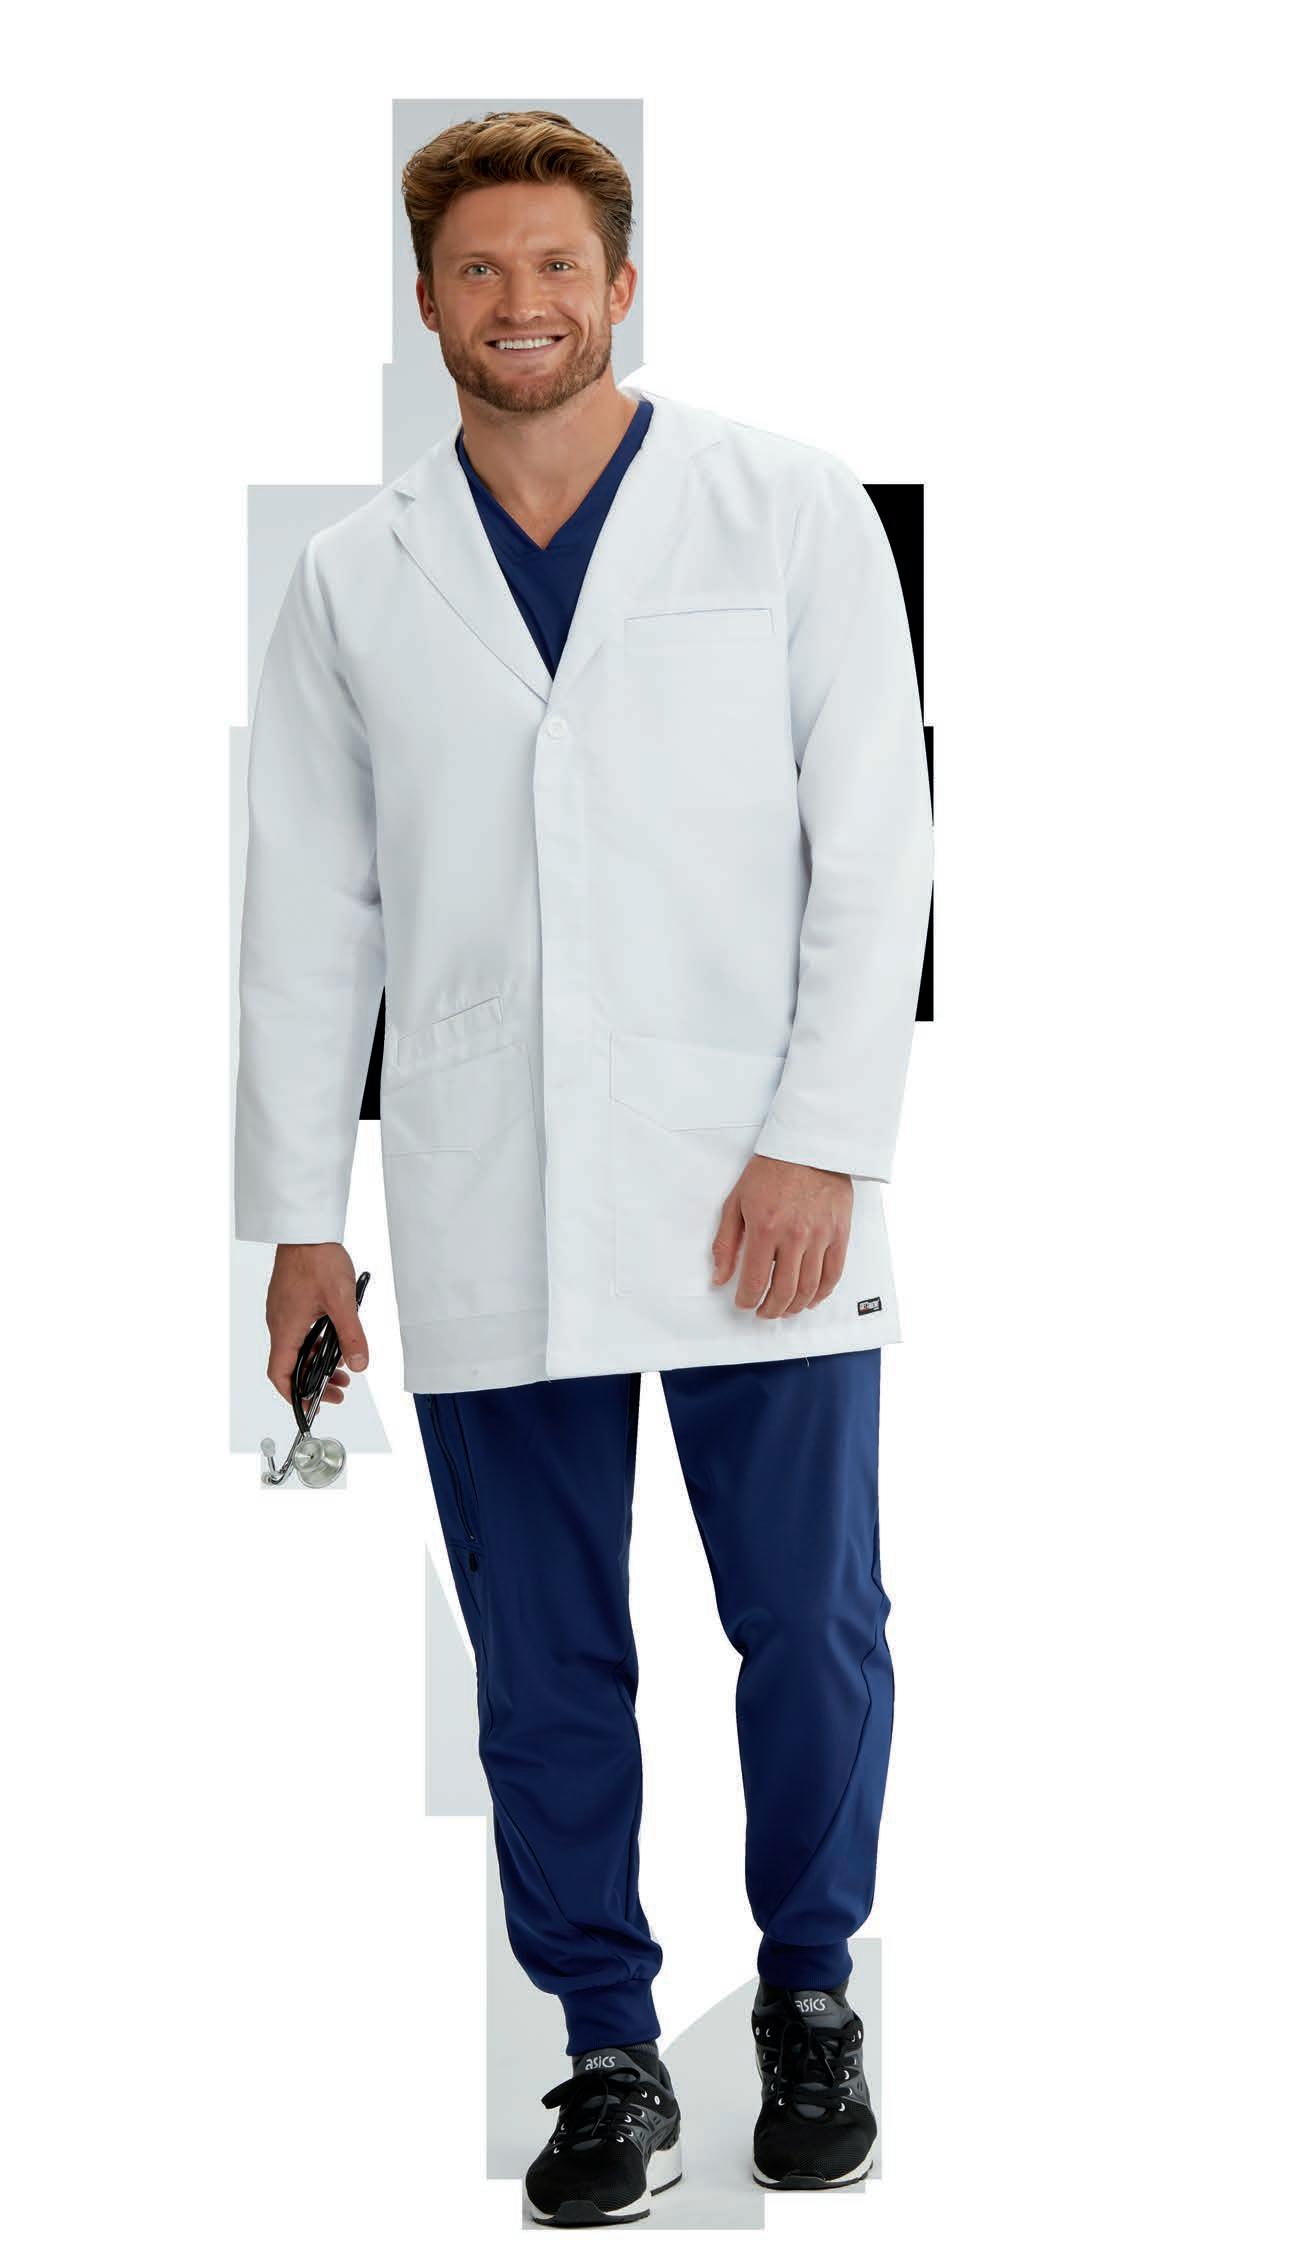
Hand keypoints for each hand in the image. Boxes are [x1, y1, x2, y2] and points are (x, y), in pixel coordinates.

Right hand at [266, 1243, 368, 1411]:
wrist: (305, 1229)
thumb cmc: (316, 1259)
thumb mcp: (342, 1302)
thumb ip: (351, 1336)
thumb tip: (359, 1363)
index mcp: (286, 1328)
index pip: (280, 1374)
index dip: (294, 1394)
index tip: (312, 1403)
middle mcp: (279, 1323)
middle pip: (291, 1364)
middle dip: (314, 1382)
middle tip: (339, 1390)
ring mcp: (284, 1311)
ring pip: (298, 1347)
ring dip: (318, 1361)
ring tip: (344, 1368)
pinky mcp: (290, 1301)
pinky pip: (300, 1330)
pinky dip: (316, 1342)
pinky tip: (337, 1338)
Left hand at [711, 1155, 852, 1317]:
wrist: (808, 1145)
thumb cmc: (770, 1170)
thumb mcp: (736, 1201)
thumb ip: (726, 1242)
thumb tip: (719, 1277)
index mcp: (764, 1228)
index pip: (755, 1281)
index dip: (747, 1300)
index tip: (744, 1304)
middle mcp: (794, 1236)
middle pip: (784, 1291)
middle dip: (771, 1309)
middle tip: (764, 1312)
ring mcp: (820, 1236)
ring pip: (809, 1288)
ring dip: (795, 1306)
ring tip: (785, 1309)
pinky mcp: (839, 1232)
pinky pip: (833, 1273)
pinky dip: (822, 1293)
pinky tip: (811, 1299)